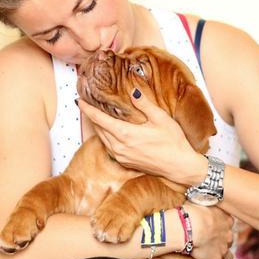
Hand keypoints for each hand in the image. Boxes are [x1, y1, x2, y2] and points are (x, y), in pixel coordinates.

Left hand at [77, 89, 207, 184]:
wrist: (180, 166)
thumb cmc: (173, 141)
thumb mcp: (160, 118)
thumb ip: (144, 104)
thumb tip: (133, 91)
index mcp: (126, 134)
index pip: (100, 119)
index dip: (88, 110)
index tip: (79, 101)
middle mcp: (119, 147)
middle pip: (98, 129)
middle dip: (90, 116)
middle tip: (85, 104)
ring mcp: (121, 156)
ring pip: (102, 138)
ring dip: (97, 127)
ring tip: (94, 115)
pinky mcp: (125, 162)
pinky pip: (109, 147)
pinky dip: (105, 136)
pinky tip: (108, 131)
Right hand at [185, 202, 233, 258]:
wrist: (190, 227)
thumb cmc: (191, 211)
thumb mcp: (197, 199)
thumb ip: (202, 200)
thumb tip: (198, 193)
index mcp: (224, 218)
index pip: (228, 221)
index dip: (224, 224)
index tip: (220, 224)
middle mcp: (227, 234)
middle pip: (230, 238)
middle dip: (225, 240)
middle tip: (217, 241)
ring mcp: (223, 248)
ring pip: (229, 255)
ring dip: (226, 257)